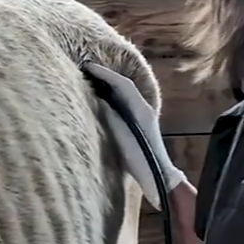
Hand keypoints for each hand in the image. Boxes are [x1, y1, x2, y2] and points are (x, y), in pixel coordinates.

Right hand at [82, 62, 186, 210]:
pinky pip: (124, 101)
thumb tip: (99, 99)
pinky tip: (100, 98)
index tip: (88, 67)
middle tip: (86, 70)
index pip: (123, 84)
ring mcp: (144, 114)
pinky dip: (111, 95)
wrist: (157, 176)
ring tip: (90, 80)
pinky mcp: (140, 122)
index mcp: (142, 109)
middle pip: (124, 85)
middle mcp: (145, 108)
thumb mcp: (122, 137)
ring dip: (109, 84)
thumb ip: (111, 116)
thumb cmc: (141, 159)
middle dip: (106, 76)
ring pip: (124, 92)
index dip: (105, 74)